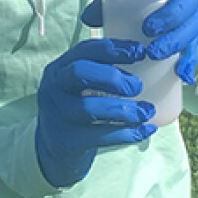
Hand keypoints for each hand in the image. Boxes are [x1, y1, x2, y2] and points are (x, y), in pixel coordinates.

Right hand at [35, 38, 156, 187]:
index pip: (84, 50)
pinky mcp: (65, 142)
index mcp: (60, 68)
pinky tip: (146, 129)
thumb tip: (145, 55)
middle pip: (79, 73)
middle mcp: (53, 88)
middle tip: (138, 86)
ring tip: (147, 111)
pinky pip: (99, 136)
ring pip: (89, 108)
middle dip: (112, 77)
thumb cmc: (76, 106)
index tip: (140, 52)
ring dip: (124, 109)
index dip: (113, 48)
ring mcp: (57, 115)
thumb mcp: (79, 84)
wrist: (50, 149)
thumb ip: (101, 69)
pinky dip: (126, 133)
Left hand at [80, 0, 197, 83]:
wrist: (160, 17)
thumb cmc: (141, 0)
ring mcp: (193, 18)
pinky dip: (188, 62)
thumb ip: (108, 3)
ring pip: (192, 27)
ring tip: (154, 52)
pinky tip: (181, 73)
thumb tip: (88, 17)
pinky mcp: (193, 40)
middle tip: (148, 28)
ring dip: (175, 40)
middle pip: (190, 1)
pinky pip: (195, 51)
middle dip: (171, 15)